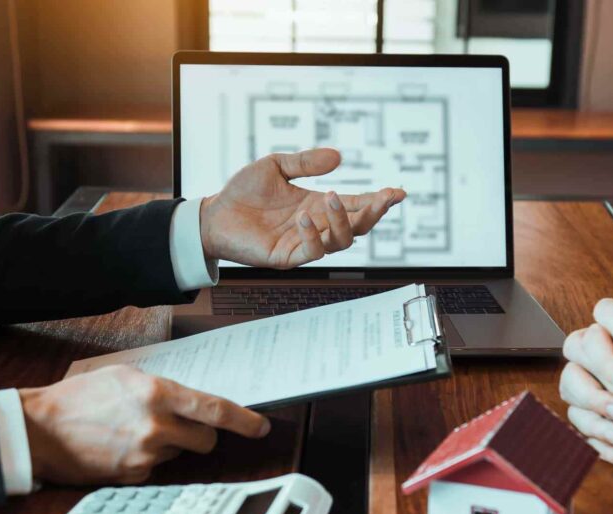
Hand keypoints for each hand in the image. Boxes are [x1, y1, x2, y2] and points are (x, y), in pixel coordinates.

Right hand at [18, 365, 270, 484]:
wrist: (38, 430)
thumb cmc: (80, 398)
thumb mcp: (125, 377)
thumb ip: (164, 389)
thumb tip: (195, 403)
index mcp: (157, 394)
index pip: (216, 409)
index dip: (245, 420)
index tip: (261, 426)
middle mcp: (156, 426)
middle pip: (206, 440)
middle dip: (200, 435)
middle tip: (178, 426)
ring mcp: (145, 456)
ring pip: (180, 455)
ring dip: (169, 446)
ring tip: (134, 432)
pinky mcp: (133, 476)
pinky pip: (157, 470)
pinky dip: (148, 461)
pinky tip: (122, 448)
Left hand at [199, 148, 405, 268]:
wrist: (214, 213)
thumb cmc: (243, 192)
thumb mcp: (276, 166)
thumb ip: (306, 163)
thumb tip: (339, 158)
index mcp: (318, 205)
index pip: (356, 205)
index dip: (378, 200)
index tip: (398, 192)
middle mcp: (317, 225)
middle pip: (358, 226)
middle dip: (373, 213)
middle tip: (382, 198)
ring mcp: (304, 243)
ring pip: (340, 241)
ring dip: (342, 220)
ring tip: (331, 197)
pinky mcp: (287, 257)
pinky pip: (311, 252)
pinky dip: (313, 236)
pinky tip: (304, 218)